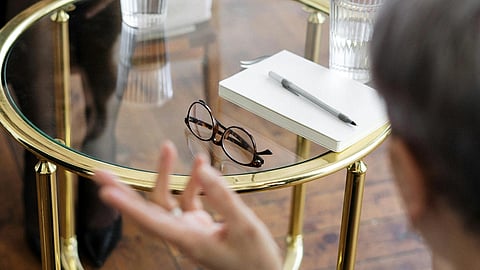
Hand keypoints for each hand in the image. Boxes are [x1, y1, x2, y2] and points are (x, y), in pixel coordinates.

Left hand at [94, 141, 281, 269]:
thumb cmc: (254, 258)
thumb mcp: (244, 225)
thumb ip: (222, 197)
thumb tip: (202, 170)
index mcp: (189, 240)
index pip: (151, 221)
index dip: (127, 206)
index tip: (105, 191)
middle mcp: (183, 235)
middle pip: (147, 210)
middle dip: (125, 190)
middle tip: (101, 173)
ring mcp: (190, 228)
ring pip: (167, 200)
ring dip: (166, 174)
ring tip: (167, 147)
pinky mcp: (199, 224)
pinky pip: (188, 199)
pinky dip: (193, 181)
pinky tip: (199, 164)